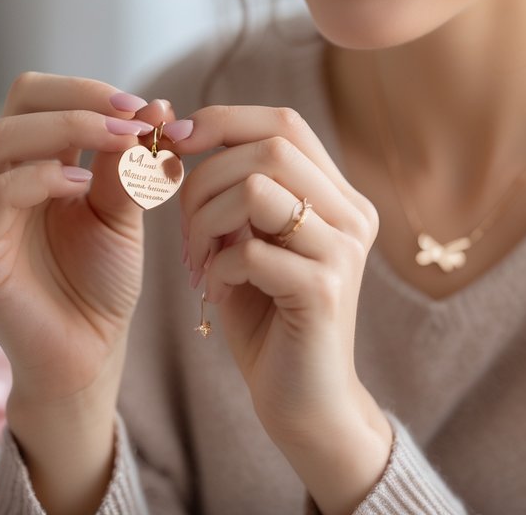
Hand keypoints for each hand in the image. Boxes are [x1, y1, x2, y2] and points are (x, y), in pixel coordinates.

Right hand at [0, 73, 186, 404]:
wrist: (87, 356)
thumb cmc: (101, 284)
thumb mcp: (122, 211)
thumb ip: (128, 163)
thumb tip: (157, 106)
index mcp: (26, 163)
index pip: (38, 95)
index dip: (90, 90)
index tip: (147, 109)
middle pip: (19, 104)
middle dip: (84, 101)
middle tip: (136, 121)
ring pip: (4, 139)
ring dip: (71, 129)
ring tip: (123, 144)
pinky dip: (44, 177)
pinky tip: (86, 187)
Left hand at [175, 105, 392, 512]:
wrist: (305, 404)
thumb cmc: (269, 319)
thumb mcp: (251, 241)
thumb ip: (239, 194)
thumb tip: (186, 136)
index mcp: (338, 197)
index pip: (284, 123)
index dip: (223, 120)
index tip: (174, 141)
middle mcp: (352, 214)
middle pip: (269, 147)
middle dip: (205, 177)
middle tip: (185, 227)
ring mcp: (343, 250)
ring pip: (256, 188)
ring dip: (207, 221)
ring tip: (201, 261)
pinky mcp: (324, 289)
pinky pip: (250, 250)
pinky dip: (218, 269)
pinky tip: (220, 294)